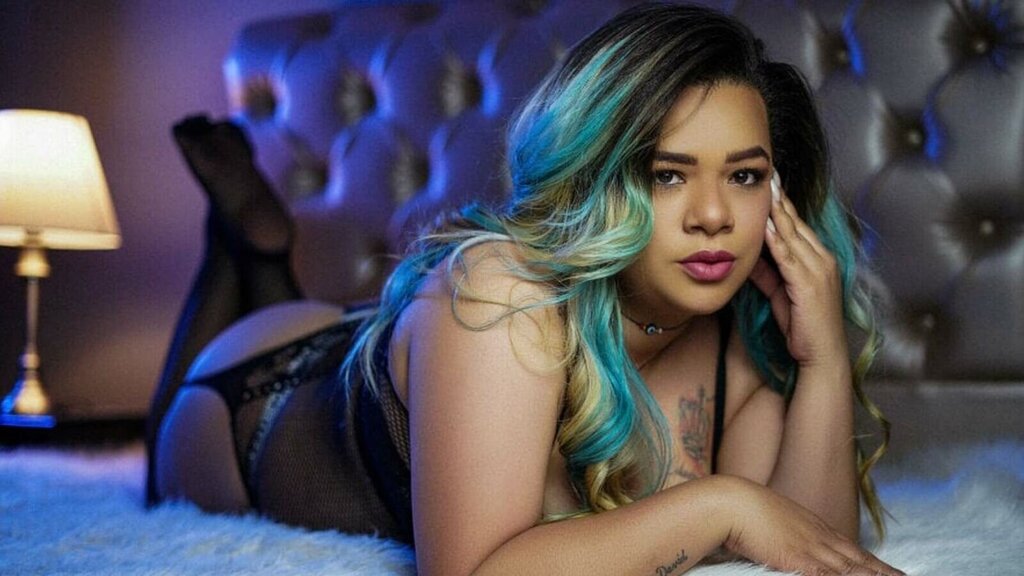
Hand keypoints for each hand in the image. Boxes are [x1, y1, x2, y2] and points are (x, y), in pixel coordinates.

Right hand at [721, 476, 903, 575]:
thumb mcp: (768, 521)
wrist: (730, 502)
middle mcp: (818, 536)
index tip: (889, 570)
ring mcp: (812, 548)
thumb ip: (782, 535)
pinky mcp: (802, 560)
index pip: (850, 549)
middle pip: (859, 559)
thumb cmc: (741, 511)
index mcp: (811, 527)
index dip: (871, 562)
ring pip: (853, 569)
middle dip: (883, 571)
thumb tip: (782, 542)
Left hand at [749, 172, 845, 366]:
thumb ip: (767, 275)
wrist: (821, 356)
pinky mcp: (809, 285)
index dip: (785, 207)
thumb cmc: (802, 328)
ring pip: (795, 236)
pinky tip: (766, 226)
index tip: (773, 186)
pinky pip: (789, 258)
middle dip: (782, 201)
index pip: (799, 227)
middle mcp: (823, 261)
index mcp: (819, 261)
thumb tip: (750, 257)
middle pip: (798, 225)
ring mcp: (818, 272)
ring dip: (779, 213)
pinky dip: (777, 240)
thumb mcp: (780, 295)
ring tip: (768, 191)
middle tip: (770, 176)